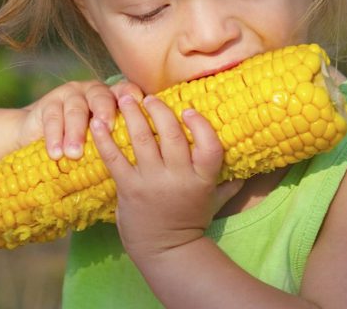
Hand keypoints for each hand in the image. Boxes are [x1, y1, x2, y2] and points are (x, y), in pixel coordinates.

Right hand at [21, 79, 143, 159]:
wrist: (43, 139)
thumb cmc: (85, 144)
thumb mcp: (105, 142)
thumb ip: (121, 140)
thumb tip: (146, 153)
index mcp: (113, 98)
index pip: (124, 91)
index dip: (130, 94)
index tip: (138, 101)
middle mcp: (93, 92)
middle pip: (101, 97)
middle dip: (105, 111)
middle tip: (107, 128)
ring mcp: (70, 95)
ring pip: (76, 109)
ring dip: (76, 132)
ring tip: (75, 154)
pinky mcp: (49, 103)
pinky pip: (53, 118)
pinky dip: (54, 137)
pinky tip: (56, 153)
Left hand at [90, 94, 243, 260]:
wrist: (166, 251)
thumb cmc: (190, 222)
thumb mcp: (214, 202)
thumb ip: (229, 184)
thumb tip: (249, 170)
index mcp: (202, 178)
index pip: (210, 146)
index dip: (200, 124)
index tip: (188, 109)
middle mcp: (179, 177)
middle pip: (172, 135)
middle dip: (159, 110)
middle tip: (148, 96)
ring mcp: (152, 182)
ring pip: (142, 140)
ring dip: (133, 114)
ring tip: (125, 97)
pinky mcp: (129, 189)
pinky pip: (115, 158)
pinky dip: (105, 139)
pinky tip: (97, 123)